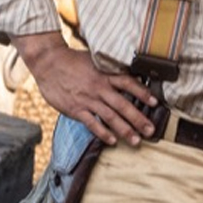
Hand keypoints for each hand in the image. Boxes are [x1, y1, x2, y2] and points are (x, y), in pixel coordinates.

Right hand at [15, 32, 158, 145]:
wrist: (48, 63)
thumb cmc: (71, 61)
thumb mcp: (93, 60)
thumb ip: (108, 70)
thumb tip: (125, 76)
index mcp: (105, 74)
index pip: (128, 83)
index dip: (142, 93)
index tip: (155, 103)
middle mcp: (99, 87)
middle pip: (123, 104)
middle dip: (139, 119)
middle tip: (151, 130)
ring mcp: (87, 99)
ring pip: (110, 116)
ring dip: (124, 130)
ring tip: (136, 140)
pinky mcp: (76, 109)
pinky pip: (92, 123)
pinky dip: (102, 133)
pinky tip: (112, 141)